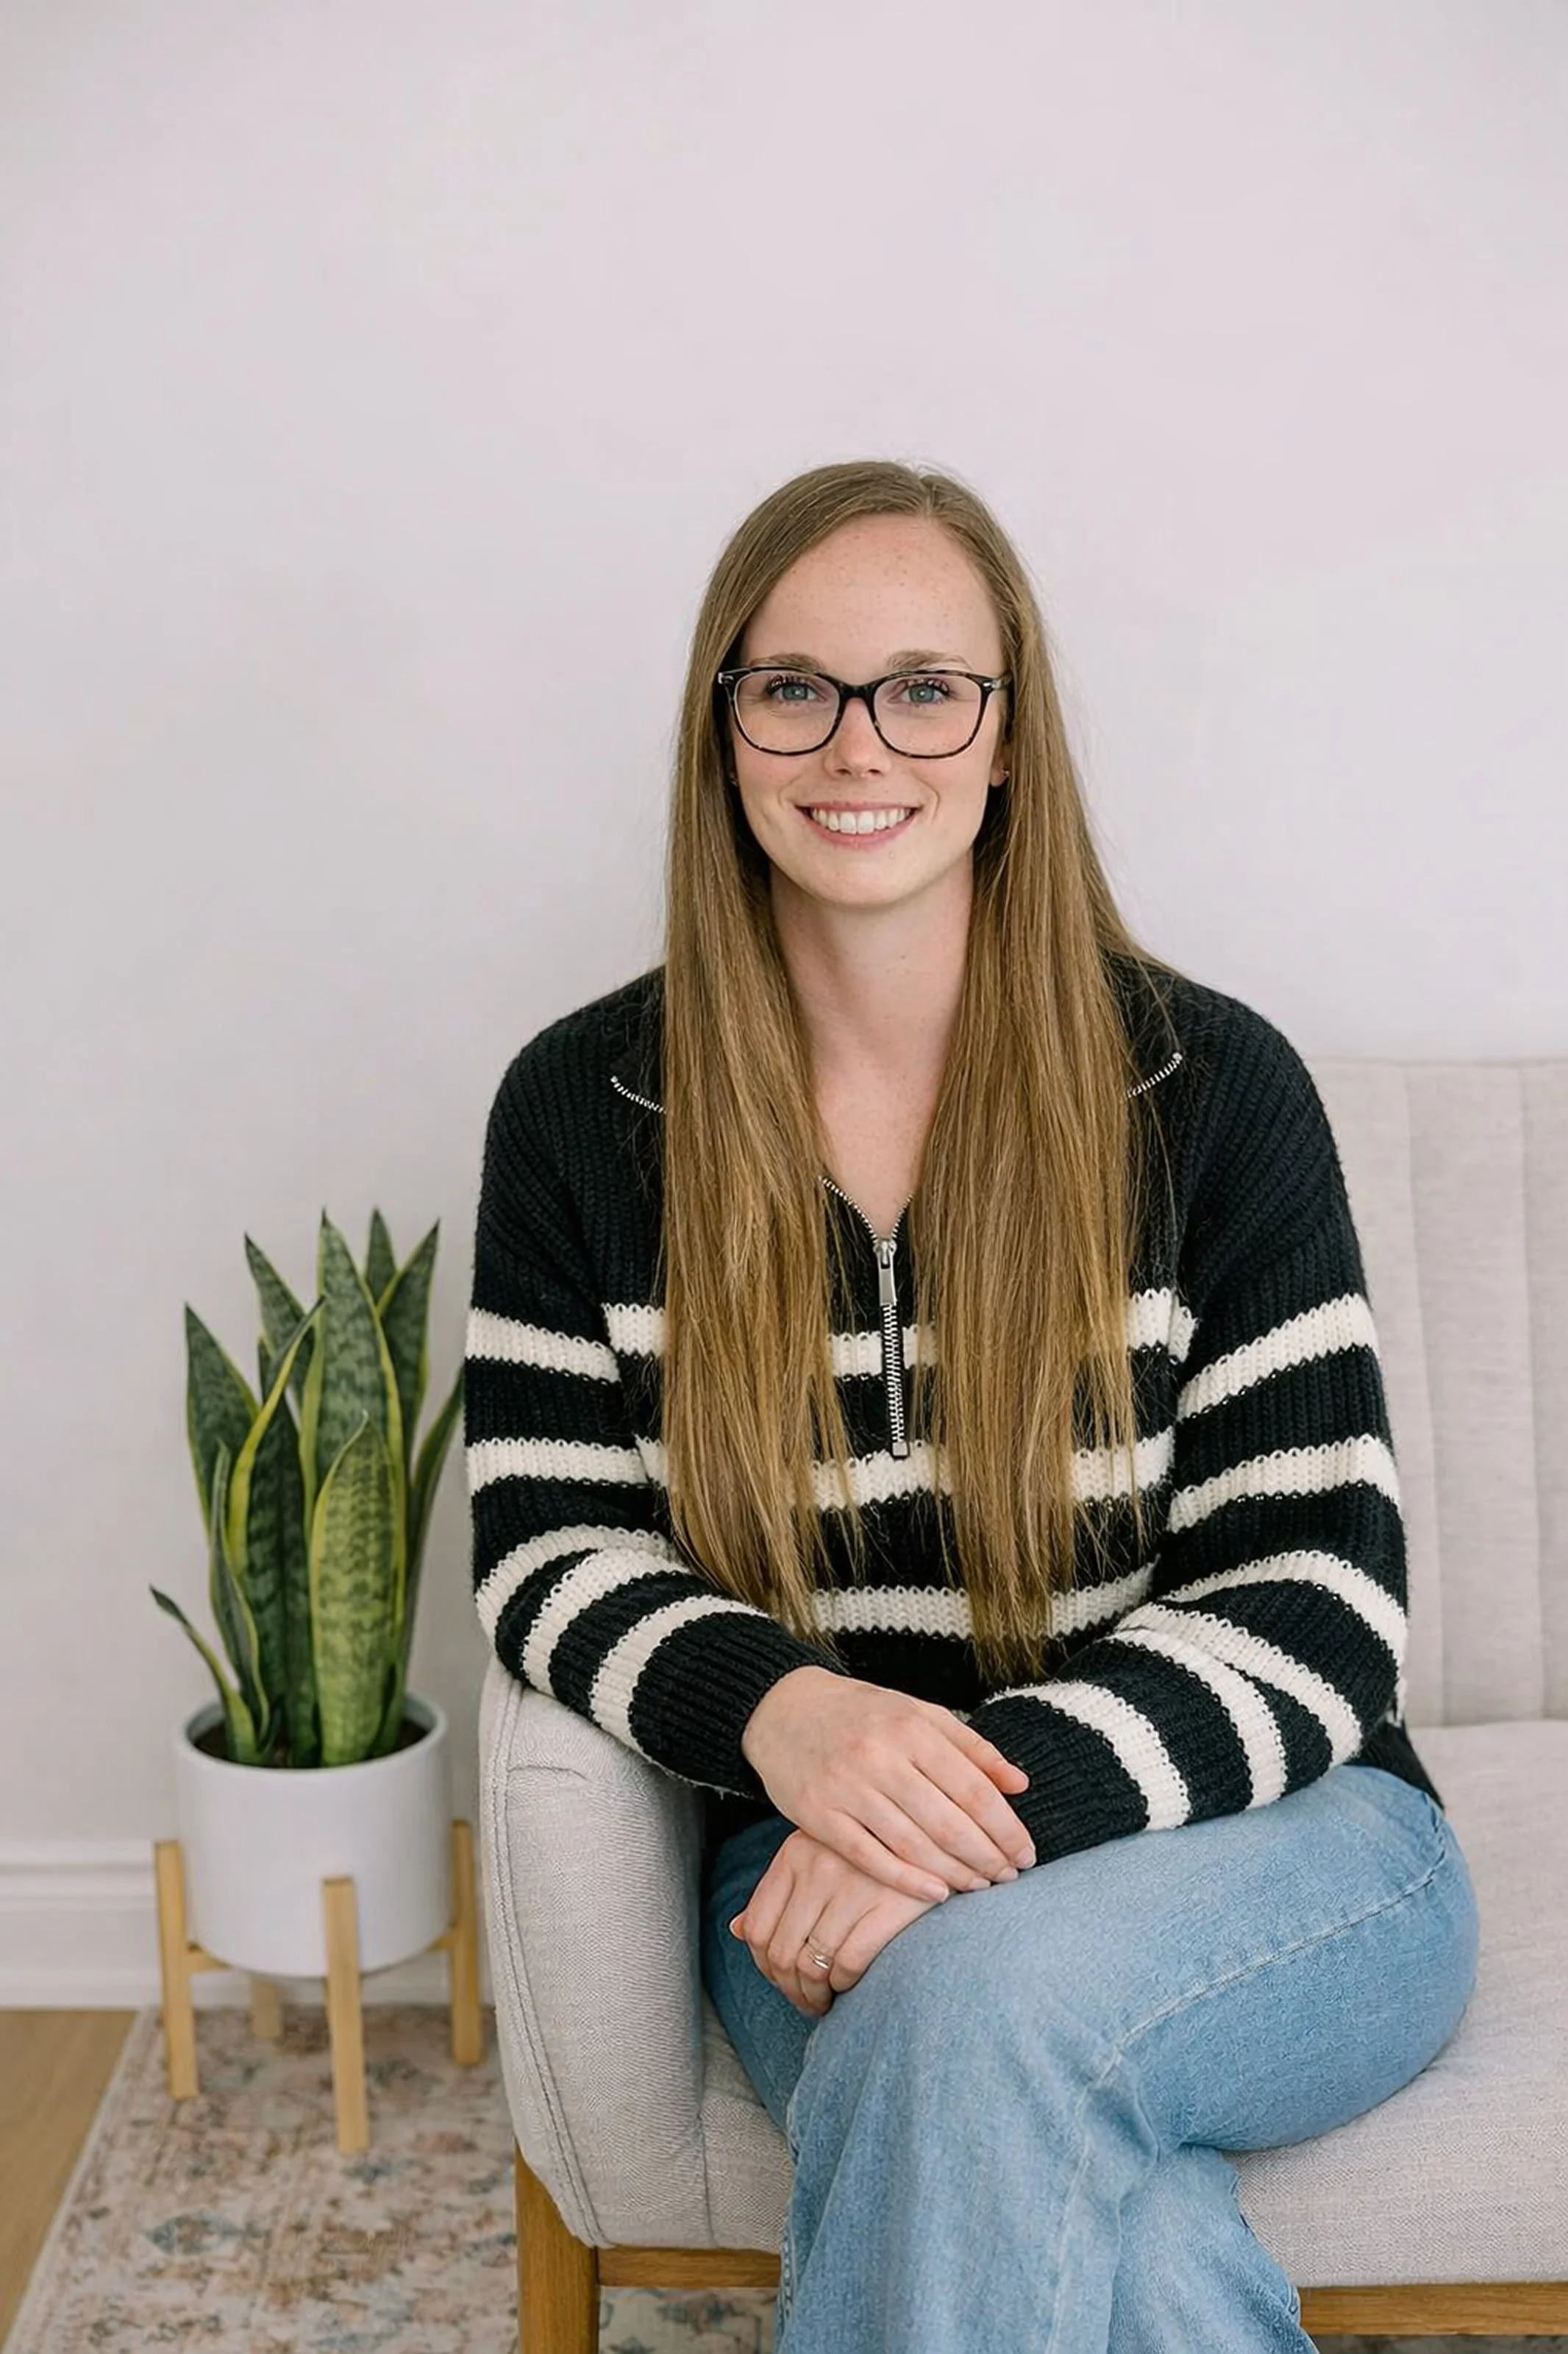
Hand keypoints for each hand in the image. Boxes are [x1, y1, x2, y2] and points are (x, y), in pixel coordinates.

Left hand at [729, 1827, 942, 2015]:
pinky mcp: (889, 1907)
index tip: (781, 1980)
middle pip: (781, 1952)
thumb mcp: (820, 1855)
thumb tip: (737, 1930)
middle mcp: (819, 1866)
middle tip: (806, 2001)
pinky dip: (844, 1987)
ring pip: (812, 1966)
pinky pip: (849, 1965)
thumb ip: (780, 1891)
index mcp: (795, 1852)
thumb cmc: (875, 1853)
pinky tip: (851, 1987)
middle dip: (789, 1989)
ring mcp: (854, 1886)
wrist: (941, 1837)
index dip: (764, 1965)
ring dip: (814, 1997)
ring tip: (825, 2002)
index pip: (757, 1926)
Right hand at [740, 1666, 1035, 1902]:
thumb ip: (971, 1747)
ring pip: (914, 1845)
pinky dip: (907, 1881)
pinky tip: (936, 1894)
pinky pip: (869, 1857)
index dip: (1006, 1828)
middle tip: (1009, 1878)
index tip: (1026, 1853)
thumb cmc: (863, 1713)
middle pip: (949, 1823)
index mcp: (913, 1728)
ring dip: (955, 1873)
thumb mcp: (919, 1713)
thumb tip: (1020, 1784)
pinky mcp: (818, 1815)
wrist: (784, 1709)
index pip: (974, 1789)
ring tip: (980, 1886)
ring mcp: (847, 1788)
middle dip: (988, 1857)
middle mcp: (881, 1757)